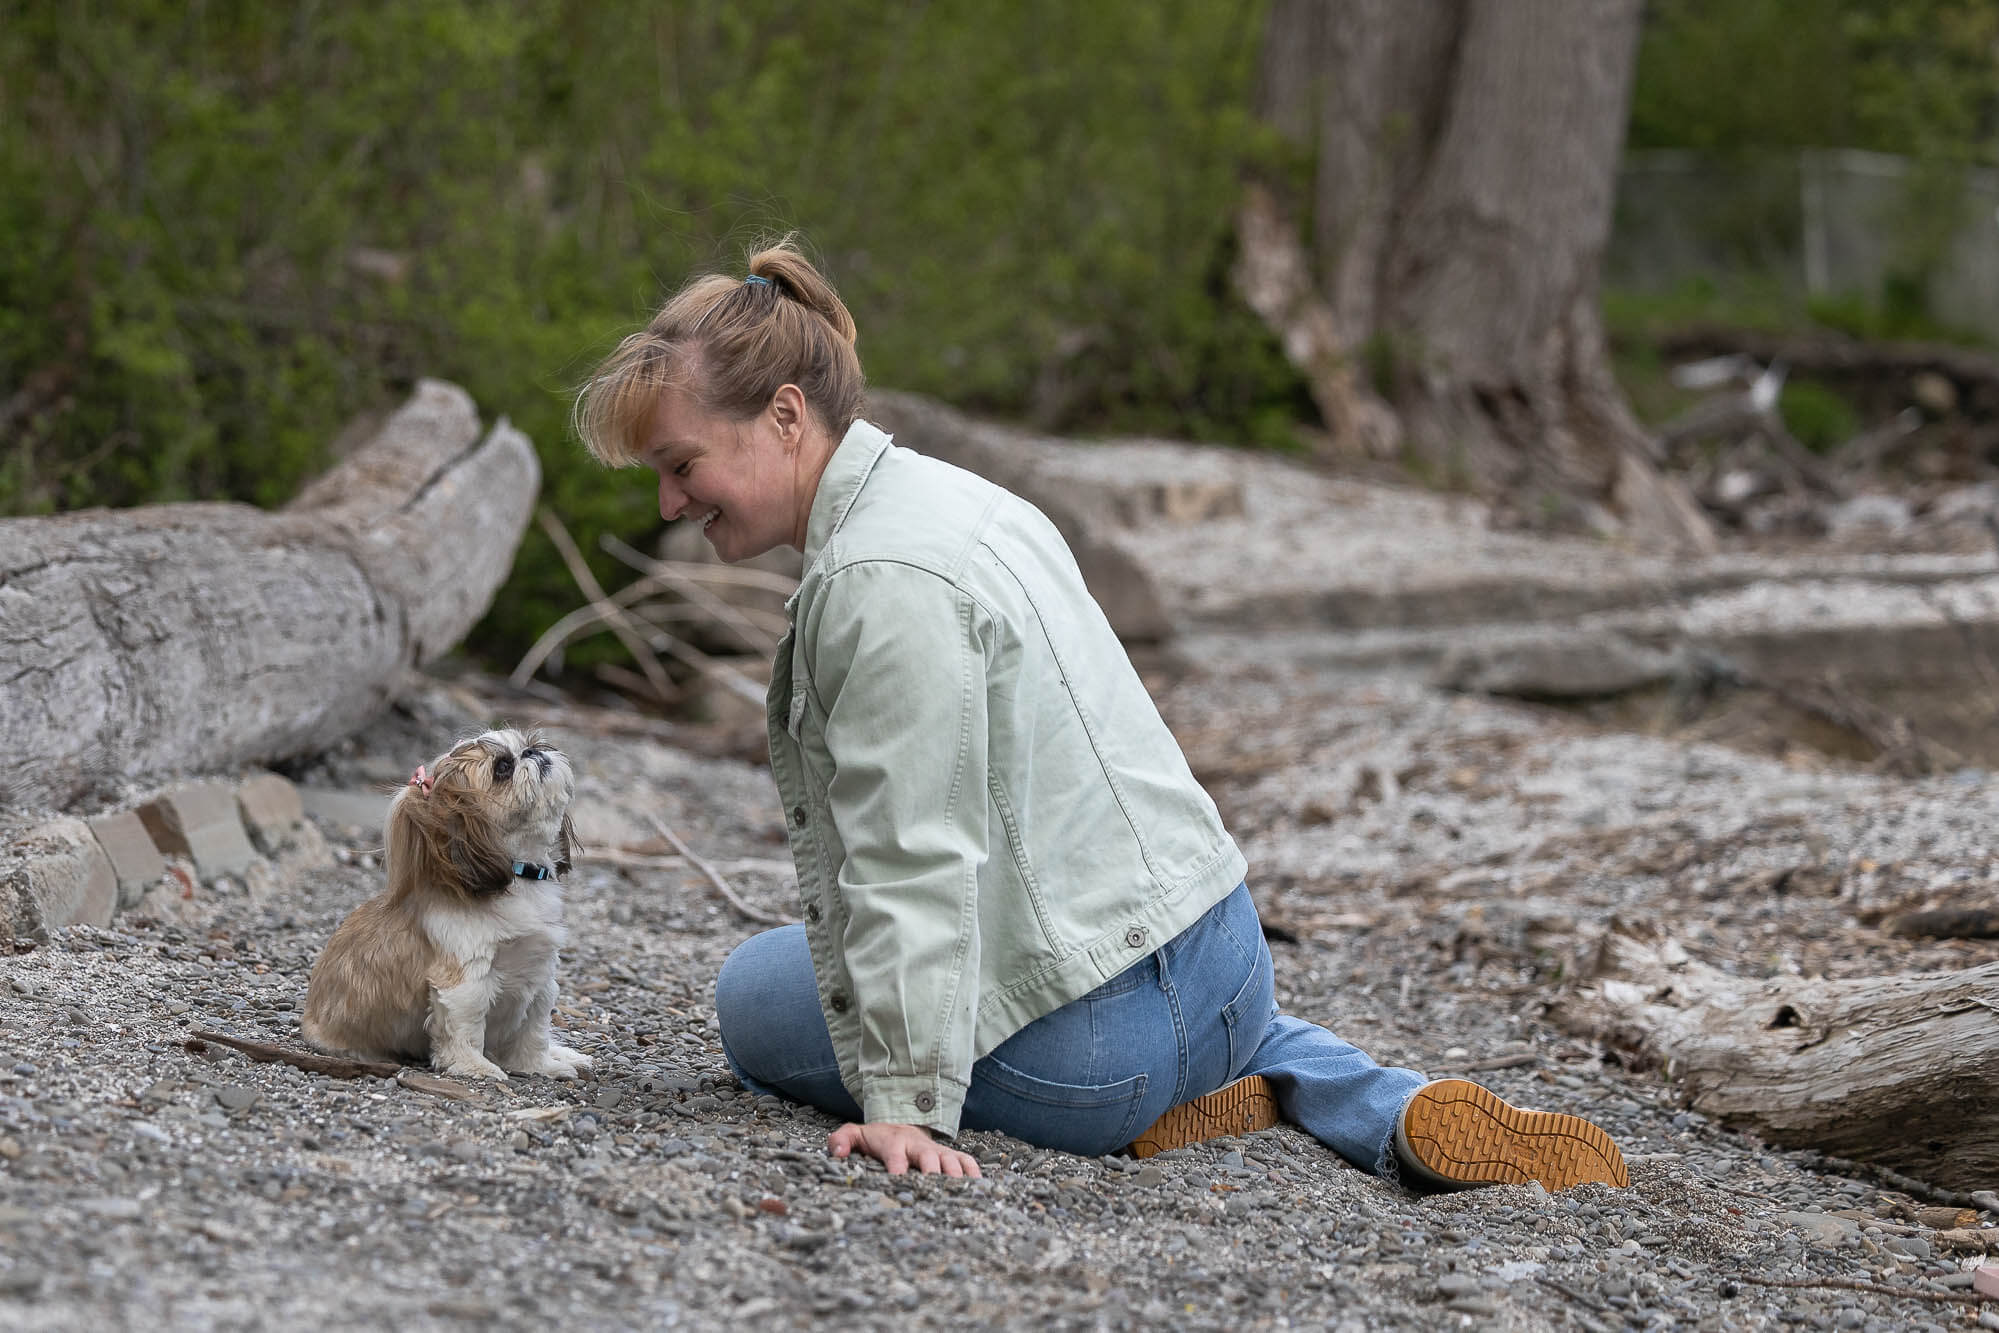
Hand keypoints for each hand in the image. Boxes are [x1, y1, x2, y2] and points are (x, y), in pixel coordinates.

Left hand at [827, 1122, 981, 1176]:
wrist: (902, 1124)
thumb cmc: (877, 1138)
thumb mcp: (855, 1134)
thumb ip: (842, 1140)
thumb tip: (837, 1153)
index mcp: (893, 1142)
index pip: (895, 1154)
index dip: (897, 1166)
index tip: (898, 1180)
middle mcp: (918, 1146)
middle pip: (928, 1157)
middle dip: (933, 1172)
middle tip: (935, 1190)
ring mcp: (937, 1151)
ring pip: (951, 1160)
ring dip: (956, 1176)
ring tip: (961, 1194)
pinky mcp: (950, 1156)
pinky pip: (967, 1162)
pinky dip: (974, 1174)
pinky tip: (979, 1191)